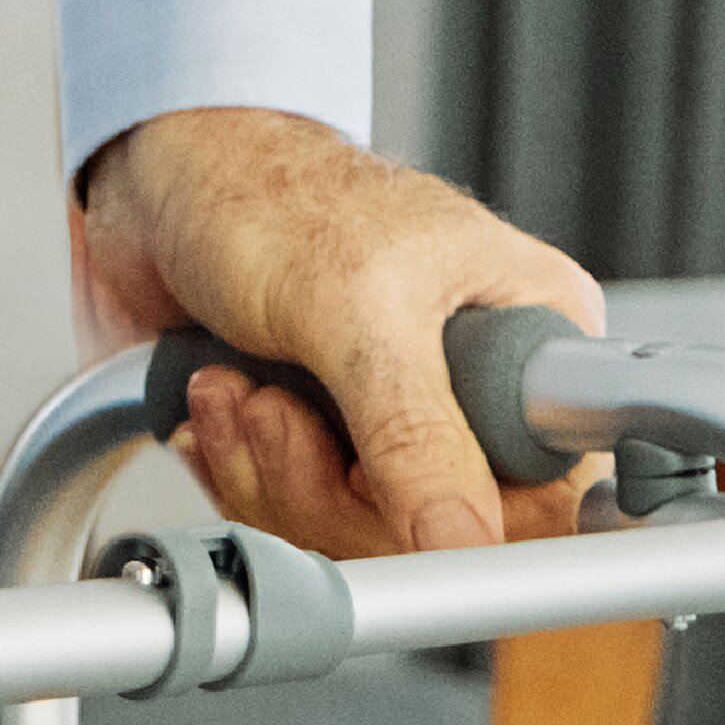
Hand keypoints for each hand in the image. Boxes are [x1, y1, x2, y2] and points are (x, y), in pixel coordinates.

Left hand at [71, 108, 601, 560]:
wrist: (167, 183)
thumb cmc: (271, 194)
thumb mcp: (354, 307)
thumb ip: (415, 430)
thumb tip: (469, 542)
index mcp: (532, 328)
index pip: (557, 488)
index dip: (480, 523)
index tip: (394, 498)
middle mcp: (477, 382)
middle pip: (444, 534)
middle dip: (330, 487)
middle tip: (280, 411)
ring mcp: (401, 419)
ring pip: (360, 535)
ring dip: (270, 471)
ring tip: (244, 389)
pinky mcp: (331, 445)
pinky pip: (297, 520)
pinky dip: (242, 469)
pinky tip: (226, 399)